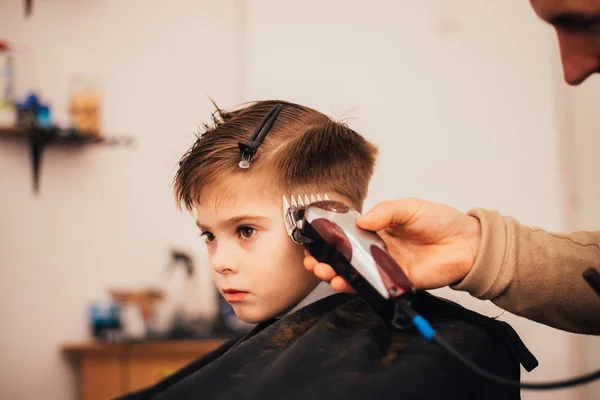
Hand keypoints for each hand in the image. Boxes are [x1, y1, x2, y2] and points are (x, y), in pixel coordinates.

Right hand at [303, 198, 481, 291]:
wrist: (468, 243)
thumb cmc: (442, 221)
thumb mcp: (410, 207)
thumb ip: (385, 212)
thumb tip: (361, 221)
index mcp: (380, 230)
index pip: (349, 234)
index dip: (331, 238)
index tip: (315, 238)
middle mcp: (379, 249)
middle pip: (347, 257)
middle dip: (327, 258)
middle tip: (313, 259)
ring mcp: (386, 267)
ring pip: (355, 273)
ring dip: (335, 273)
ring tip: (321, 270)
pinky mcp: (397, 282)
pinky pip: (373, 286)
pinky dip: (356, 286)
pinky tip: (341, 282)